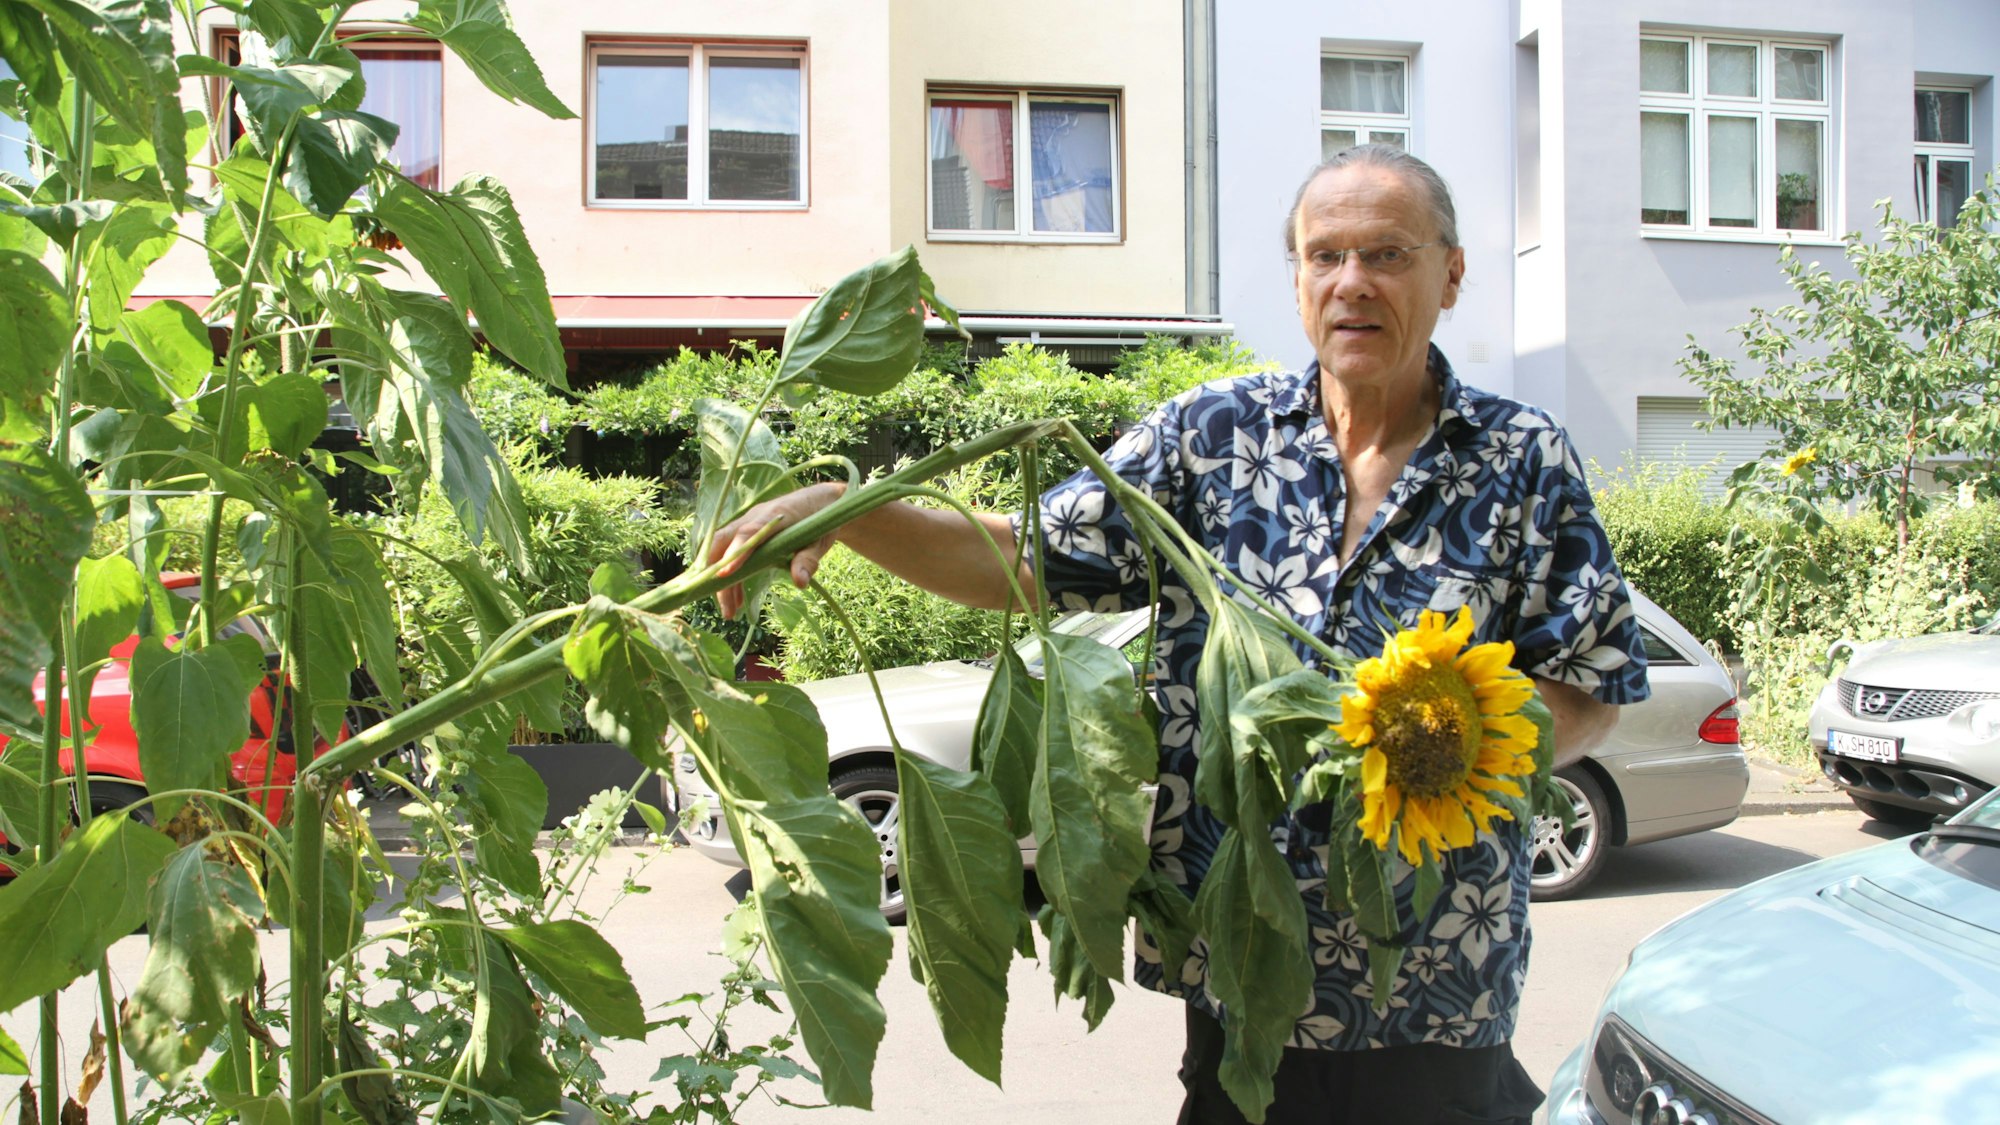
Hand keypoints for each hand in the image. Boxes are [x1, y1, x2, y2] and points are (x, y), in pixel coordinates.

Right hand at [706, 482, 846, 619]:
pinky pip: (734, 556)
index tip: (724, 574)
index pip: (748, 533)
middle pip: (724, 541)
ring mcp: (749, 525)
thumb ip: (808, 559)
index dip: (735, 552)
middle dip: (716, 572)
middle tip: (723, 604)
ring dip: (724, 582)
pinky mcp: (750, 535)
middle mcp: (754, 517)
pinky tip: (738, 601)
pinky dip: (734, 579)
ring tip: (730, 613)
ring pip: (724, 552)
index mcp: (773, 515)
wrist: (822, 501)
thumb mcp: (821, 540)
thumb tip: (799, 582)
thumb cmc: (822, 519)